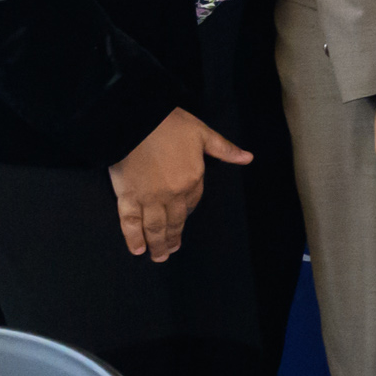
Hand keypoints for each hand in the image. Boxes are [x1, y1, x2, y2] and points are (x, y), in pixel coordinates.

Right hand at [111, 107, 250, 261]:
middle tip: (170, 252)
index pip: (192, 202)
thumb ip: (224, 149)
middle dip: (172, 238)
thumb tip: (248, 157)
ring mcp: (149, 198)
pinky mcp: (127, 196)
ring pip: (154, 226)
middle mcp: (172, 194)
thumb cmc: (170, 123)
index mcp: (192, 180)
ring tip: (159, 256)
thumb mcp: (203, 133)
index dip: (188, 210)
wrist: (136, 119)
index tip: (182, 218)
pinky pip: (130, 221)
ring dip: (157, 243)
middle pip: (174, 221)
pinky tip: (137, 249)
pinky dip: (133, 237)